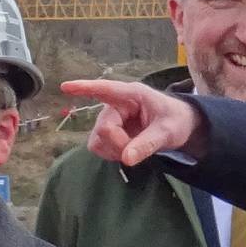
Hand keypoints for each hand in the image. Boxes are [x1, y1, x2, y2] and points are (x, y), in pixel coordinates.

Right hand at [62, 80, 204, 165]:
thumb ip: (148, 144)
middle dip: (119, 144)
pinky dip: (110, 154)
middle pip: (104, 128)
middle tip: (137, 150)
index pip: (105, 89)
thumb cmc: (176, 120)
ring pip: (97, 139)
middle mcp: (116, 105)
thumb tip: (126, 159)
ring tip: (134, 150)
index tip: (64, 87)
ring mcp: (110, 119)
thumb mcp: (168, 131)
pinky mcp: (107, 132)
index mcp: (132, 95)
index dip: (84, 88)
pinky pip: (97, 146)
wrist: (181, 127)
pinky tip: (126, 152)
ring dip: (113, 150)